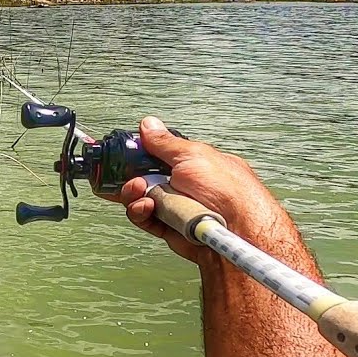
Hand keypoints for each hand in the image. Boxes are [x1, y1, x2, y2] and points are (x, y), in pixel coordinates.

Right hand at [115, 116, 288, 263]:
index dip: (138, 154)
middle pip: (145, 176)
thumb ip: (165, 142)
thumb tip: (149, 125)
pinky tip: (144, 208)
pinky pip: (146, 219)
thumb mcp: (193, 155)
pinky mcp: (170, 228)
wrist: (237, 231)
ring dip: (135, 194)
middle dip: (131, 175)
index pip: (158, 154)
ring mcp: (176, 206)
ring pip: (141, 198)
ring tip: (140, 193)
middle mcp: (184, 184)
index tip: (120, 154)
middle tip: (131, 176)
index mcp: (192, 162)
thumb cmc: (227, 191)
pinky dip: (140, 213)